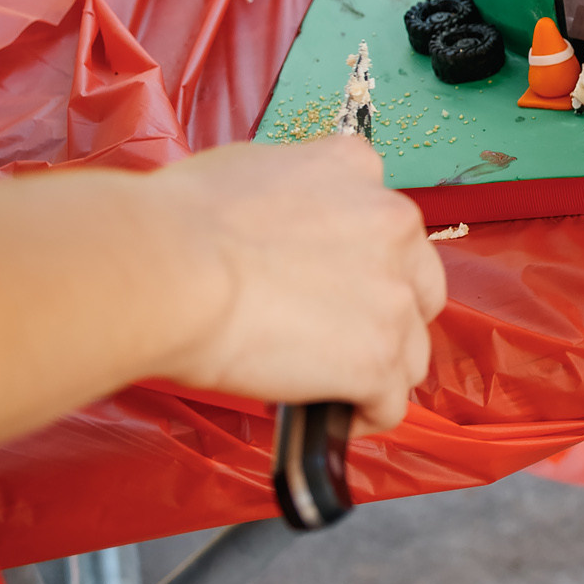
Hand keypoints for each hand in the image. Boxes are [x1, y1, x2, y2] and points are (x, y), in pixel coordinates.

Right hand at [144, 140, 445, 432]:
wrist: (167, 270)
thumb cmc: (176, 222)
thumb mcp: (246, 169)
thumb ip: (290, 192)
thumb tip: (278, 218)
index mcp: (356, 169)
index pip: (382, 219)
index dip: (358, 258)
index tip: (329, 280)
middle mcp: (392, 225)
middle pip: (416, 284)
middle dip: (384, 313)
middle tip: (334, 334)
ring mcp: (392, 297)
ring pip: (410, 347)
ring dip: (378, 367)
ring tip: (331, 383)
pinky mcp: (379, 359)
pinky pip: (391, 401)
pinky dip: (366, 413)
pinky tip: (335, 414)